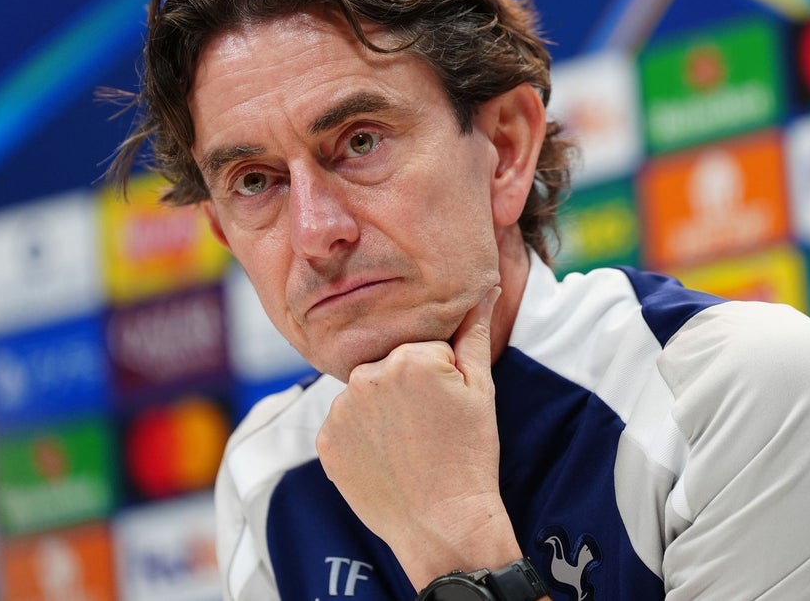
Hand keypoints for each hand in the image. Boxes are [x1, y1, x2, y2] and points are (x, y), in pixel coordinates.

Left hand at [315, 286, 522, 589]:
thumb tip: (485, 286)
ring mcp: (340, 410)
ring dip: (380, 410)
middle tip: (429, 427)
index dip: (440, 376)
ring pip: (364, 394)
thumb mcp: (481, 389)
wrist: (442, 524)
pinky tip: (384, 458)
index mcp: (409, 357)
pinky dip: (360, 436)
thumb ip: (474, 332)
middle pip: (388, 366)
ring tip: (407, 445)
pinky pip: (343, 423)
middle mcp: (367, 376)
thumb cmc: (470, 455)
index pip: (421, 348)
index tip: (447, 407)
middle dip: (406, 388)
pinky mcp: (325, 441)